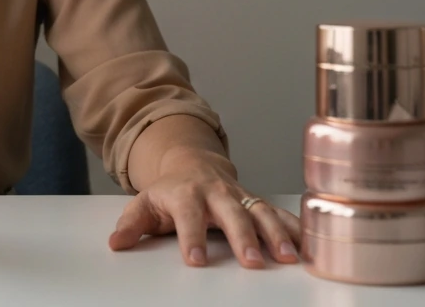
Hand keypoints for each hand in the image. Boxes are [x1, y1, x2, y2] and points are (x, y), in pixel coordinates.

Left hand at [108, 150, 301, 268]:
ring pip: (260, 212)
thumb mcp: (145, 204)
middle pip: (231, 213)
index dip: (191, 238)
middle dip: (242, 236)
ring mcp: (239, 195)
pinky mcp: (256, 201)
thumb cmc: (169, 191)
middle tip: (250, 261)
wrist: (191, 164)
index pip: (188, 216)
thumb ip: (132, 224)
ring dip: (276, 234)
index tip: (195, 261)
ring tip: (287, 257)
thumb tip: (116, 242)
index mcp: (186, 194)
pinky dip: (296, 227)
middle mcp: (216, 192)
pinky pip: (279, 213)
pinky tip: (308, 246)